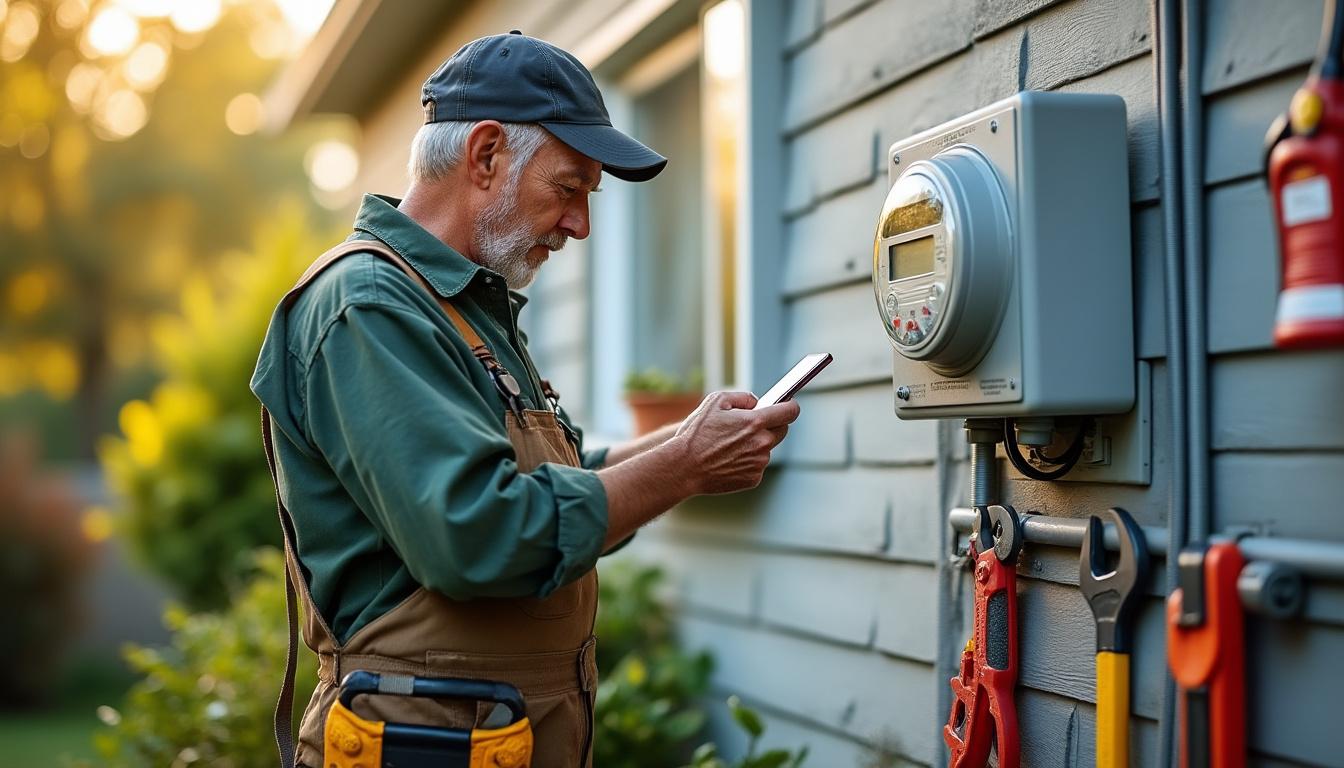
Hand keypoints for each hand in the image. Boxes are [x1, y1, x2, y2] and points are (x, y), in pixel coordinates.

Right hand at [673, 391, 800, 495]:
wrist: (683, 467)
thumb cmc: (697, 433)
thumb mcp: (715, 401)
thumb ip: (743, 397)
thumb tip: (757, 402)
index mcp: (755, 422)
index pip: (790, 412)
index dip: (790, 406)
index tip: (787, 405)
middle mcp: (762, 443)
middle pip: (782, 430)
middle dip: (773, 425)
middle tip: (753, 424)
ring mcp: (759, 463)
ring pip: (767, 449)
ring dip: (756, 444)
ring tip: (730, 445)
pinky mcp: (753, 479)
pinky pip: (757, 465)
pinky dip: (748, 461)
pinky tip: (728, 459)